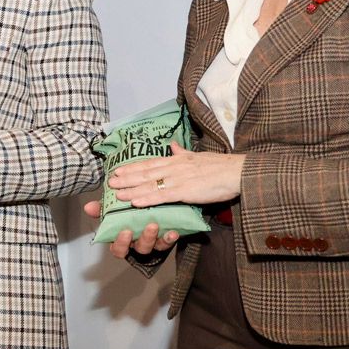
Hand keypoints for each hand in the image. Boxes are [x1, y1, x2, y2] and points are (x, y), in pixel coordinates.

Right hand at [82, 199, 180, 260]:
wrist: (152, 204)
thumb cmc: (128, 211)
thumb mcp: (113, 208)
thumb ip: (101, 209)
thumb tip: (89, 207)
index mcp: (124, 239)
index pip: (119, 249)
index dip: (121, 244)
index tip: (125, 232)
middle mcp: (139, 243)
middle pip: (141, 248)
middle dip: (144, 239)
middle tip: (147, 226)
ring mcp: (154, 242)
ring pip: (156, 246)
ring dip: (156, 237)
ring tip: (156, 225)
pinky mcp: (166, 238)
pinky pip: (169, 242)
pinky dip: (170, 237)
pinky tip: (173, 231)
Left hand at [107, 142, 244, 207]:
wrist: (237, 172)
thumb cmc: (221, 166)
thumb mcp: (198, 156)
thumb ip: (183, 153)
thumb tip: (173, 145)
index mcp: (177, 159)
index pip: (150, 162)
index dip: (132, 167)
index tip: (118, 169)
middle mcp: (174, 167)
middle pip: (145, 172)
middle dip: (127, 178)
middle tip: (110, 182)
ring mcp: (179, 179)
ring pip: (150, 184)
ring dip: (132, 190)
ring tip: (117, 194)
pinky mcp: (186, 191)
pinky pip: (162, 196)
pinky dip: (147, 199)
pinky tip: (135, 203)